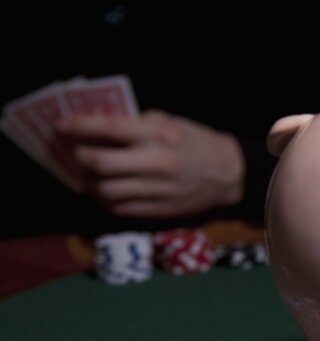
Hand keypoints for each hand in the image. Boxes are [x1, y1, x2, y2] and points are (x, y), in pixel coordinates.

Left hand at [55, 111, 244, 218]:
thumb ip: (137, 124)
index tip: (62, 126)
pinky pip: (121, 208)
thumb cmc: (196, 143)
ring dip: (90, 182)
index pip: (110, 129)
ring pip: (106, 190)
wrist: (229, 174)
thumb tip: (99, 127)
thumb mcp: (170, 123)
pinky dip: (107, 199)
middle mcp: (157, 163)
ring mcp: (158, 190)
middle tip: (77, 154)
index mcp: (160, 136)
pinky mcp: (160, 210)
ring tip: (89, 175)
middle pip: (101, 164)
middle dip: (80, 158)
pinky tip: (108, 190)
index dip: (80, 126)